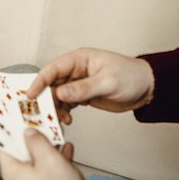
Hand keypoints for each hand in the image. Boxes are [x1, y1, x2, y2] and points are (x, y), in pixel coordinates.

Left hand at [0, 130, 85, 179]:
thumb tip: (29, 133)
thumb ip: (36, 141)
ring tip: (56, 138)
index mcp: (11, 173)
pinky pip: (43, 174)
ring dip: (45, 150)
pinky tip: (64, 153)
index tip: (14, 120)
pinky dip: (52, 163)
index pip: (3, 146)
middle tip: (40, 126)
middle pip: (20, 153)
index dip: (9, 131)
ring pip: (33, 163)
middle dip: (32, 139)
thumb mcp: (49, 159)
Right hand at [27, 48, 154, 123]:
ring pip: (56, 96)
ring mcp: (77, 84)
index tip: (31, 95)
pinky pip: (65, 104)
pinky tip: (67, 120)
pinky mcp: (81, 95)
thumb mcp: (108, 82)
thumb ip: (83, 88)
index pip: (52, 68)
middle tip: (43, 112)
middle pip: (51, 84)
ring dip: (55, 108)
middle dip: (45, 99)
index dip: (39, 81)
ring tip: (60, 119)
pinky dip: (63, 113)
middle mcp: (75, 70)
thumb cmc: (131, 77)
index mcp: (79, 59)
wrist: (147, 88)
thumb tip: (61, 93)